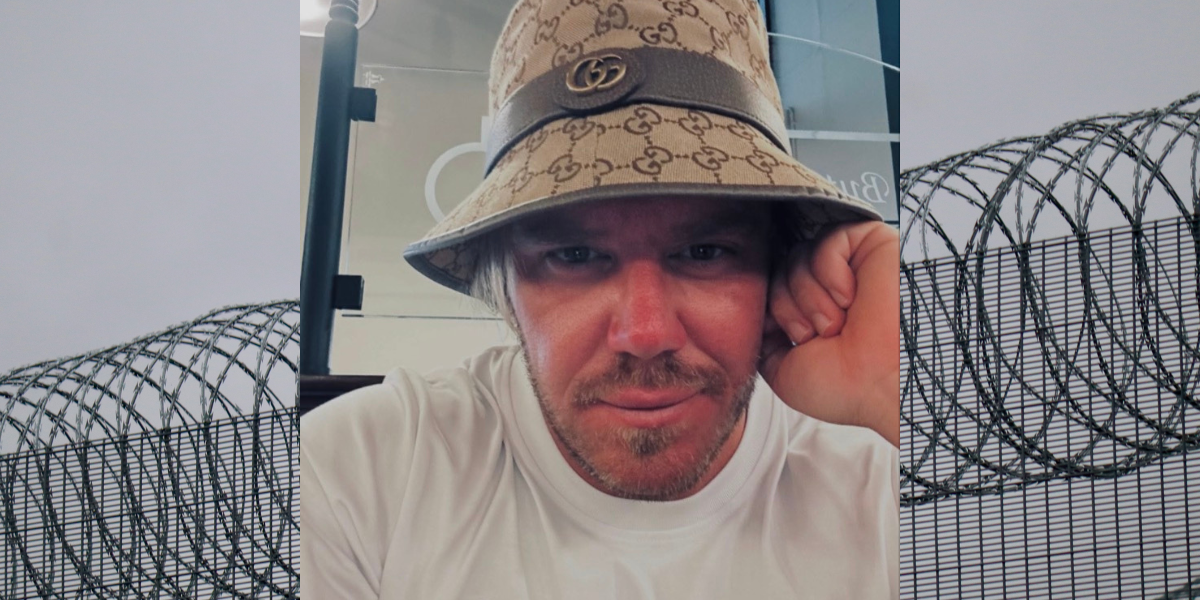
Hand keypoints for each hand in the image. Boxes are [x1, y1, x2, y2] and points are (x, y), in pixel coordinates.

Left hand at [758, 220, 899, 446]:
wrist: (885, 385)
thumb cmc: (845, 386)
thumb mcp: (784, 369)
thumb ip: (765, 336)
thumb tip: (758, 310)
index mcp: (815, 312)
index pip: (773, 286)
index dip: (775, 309)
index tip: (796, 338)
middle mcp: (832, 289)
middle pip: (782, 269)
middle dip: (790, 306)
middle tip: (818, 335)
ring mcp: (853, 267)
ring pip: (799, 255)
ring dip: (809, 296)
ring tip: (836, 324)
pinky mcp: (873, 246)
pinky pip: (828, 240)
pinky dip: (829, 272)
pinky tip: (848, 298)